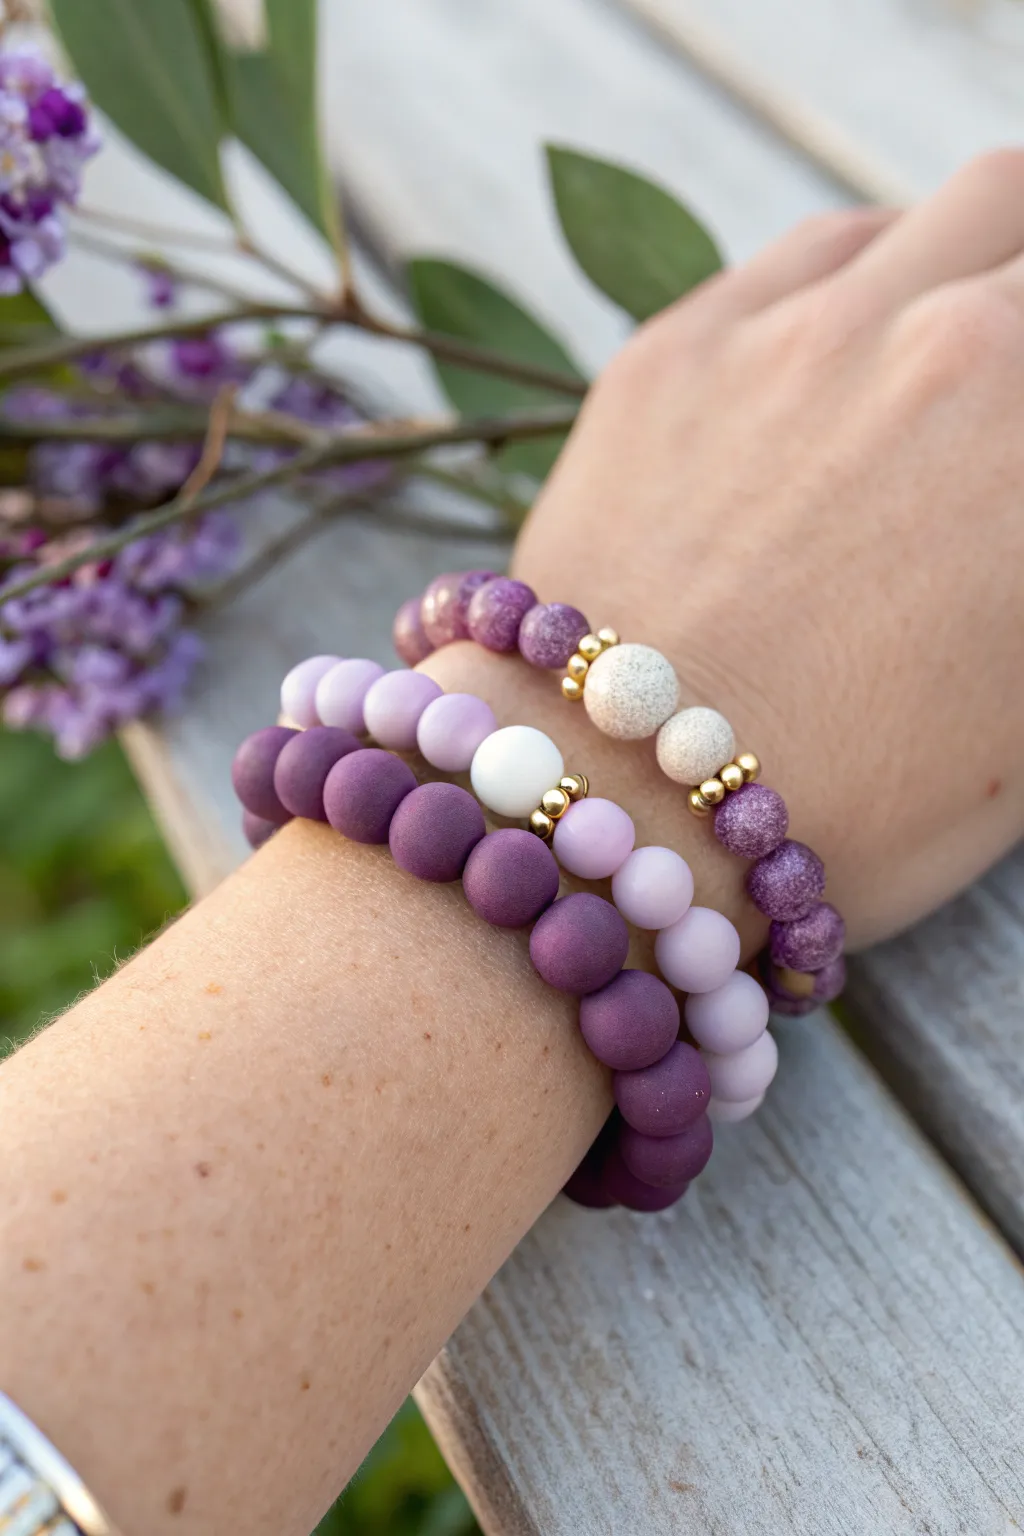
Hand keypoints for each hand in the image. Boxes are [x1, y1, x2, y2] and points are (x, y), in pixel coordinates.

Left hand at [498, 155, 1023, 947]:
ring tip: (946, 348)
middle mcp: (939, 344)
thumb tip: (1001, 504)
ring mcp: (798, 331)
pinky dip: (855, 282)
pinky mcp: (677, 348)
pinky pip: (807, 256)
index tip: (1010, 461)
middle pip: (1020, 225)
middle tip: (1002, 384)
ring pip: (930, 217)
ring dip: (964, 263)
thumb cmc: (857, 800)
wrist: (628, 807)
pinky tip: (842, 350)